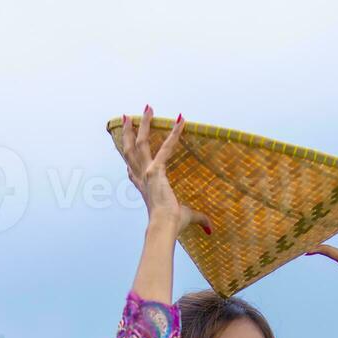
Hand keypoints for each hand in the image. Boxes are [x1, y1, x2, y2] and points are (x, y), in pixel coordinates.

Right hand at [122, 105, 211, 239]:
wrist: (164, 227)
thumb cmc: (172, 225)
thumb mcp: (186, 218)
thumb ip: (199, 219)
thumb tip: (210, 229)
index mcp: (144, 188)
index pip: (132, 171)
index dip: (129, 158)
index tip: (126, 146)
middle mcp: (141, 178)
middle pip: (130, 150)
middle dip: (129, 132)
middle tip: (128, 116)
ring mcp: (146, 173)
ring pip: (139, 143)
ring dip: (143, 124)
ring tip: (147, 108)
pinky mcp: (156, 170)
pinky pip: (166, 147)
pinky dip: (175, 133)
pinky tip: (181, 120)